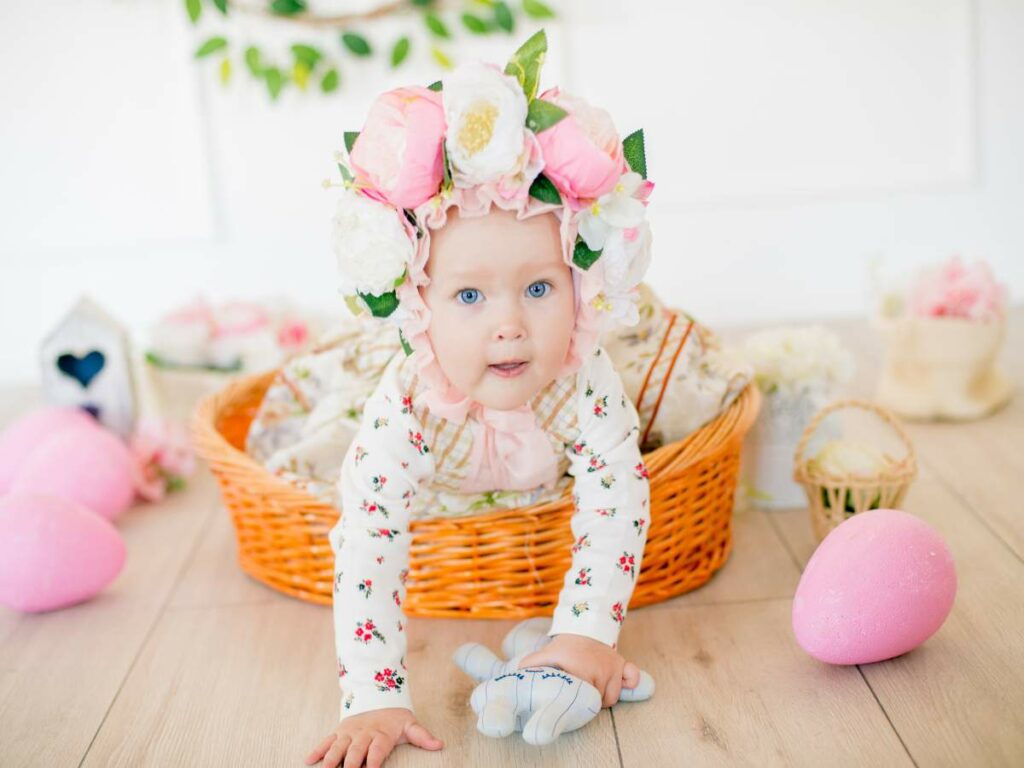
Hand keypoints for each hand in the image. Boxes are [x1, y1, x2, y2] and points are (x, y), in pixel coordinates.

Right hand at [305, 707, 442, 767]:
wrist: (379, 697)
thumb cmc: (395, 719)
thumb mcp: (410, 725)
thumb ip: (422, 736)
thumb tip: (440, 744)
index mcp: (381, 735)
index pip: (377, 750)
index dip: (374, 761)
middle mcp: (364, 734)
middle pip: (356, 751)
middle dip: (351, 764)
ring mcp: (349, 733)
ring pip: (338, 747)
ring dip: (331, 759)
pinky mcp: (339, 732)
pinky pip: (326, 741)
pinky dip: (318, 750)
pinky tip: (309, 760)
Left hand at [516, 633, 640, 707]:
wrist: (583, 626)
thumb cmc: (564, 646)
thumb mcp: (546, 654)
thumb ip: (531, 665)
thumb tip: (516, 677)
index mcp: (579, 671)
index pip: (582, 702)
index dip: (576, 704)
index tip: (571, 700)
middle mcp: (598, 671)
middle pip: (597, 702)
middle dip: (588, 701)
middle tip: (580, 692)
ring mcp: (611, 667)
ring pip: (612, 698)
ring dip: (603, 696)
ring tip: (593, 687)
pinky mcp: (622, 663)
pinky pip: (632, 678)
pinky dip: (630, 682)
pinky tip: (621, 682)